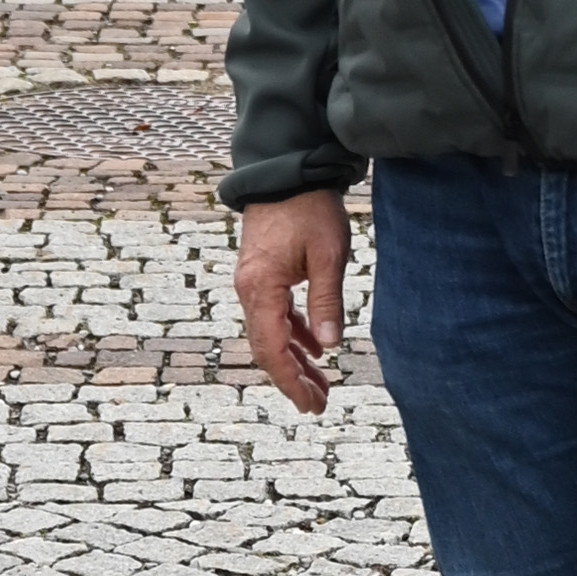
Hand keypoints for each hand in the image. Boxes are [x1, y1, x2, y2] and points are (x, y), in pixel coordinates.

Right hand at [235, 193, 353, 413]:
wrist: (286, 170)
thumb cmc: (310, 208)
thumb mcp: (328, 255)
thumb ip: (326, 302)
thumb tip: (328, 347)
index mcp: (260, 289)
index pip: (271, 350)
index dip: (291, 382)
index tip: (311, 405)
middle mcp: (248, 290)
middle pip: (266, 349)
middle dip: (292, 379)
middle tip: (318, 405)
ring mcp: (251, 282)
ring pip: (269, 334)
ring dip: (293, 360)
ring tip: (321, 384)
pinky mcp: (261, 274)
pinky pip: (272, 315)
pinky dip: (291, 335)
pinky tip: (313, 348)